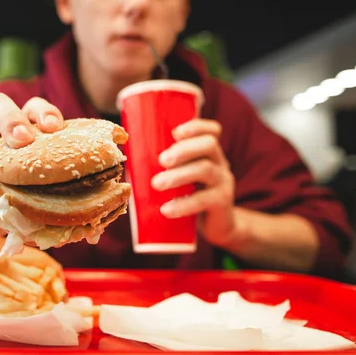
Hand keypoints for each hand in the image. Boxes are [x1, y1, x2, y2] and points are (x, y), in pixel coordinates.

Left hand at [151, 118, 236, 247]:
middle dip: (183, 149)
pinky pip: (204, 200)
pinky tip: (166, 210)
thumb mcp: (184, 176)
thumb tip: (131, 159)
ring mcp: (223, 182)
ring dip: (179, 175)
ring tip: (157, 184)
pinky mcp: (222, 203)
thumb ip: (168, 167)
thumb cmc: (191, 196)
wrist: (216, 228)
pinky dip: (183, 204)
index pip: (211, 131)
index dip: (196, 127)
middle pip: (209, 145)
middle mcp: (220, 162)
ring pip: (206, 170)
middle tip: (161, 161)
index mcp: (209, 152)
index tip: (175, 132)